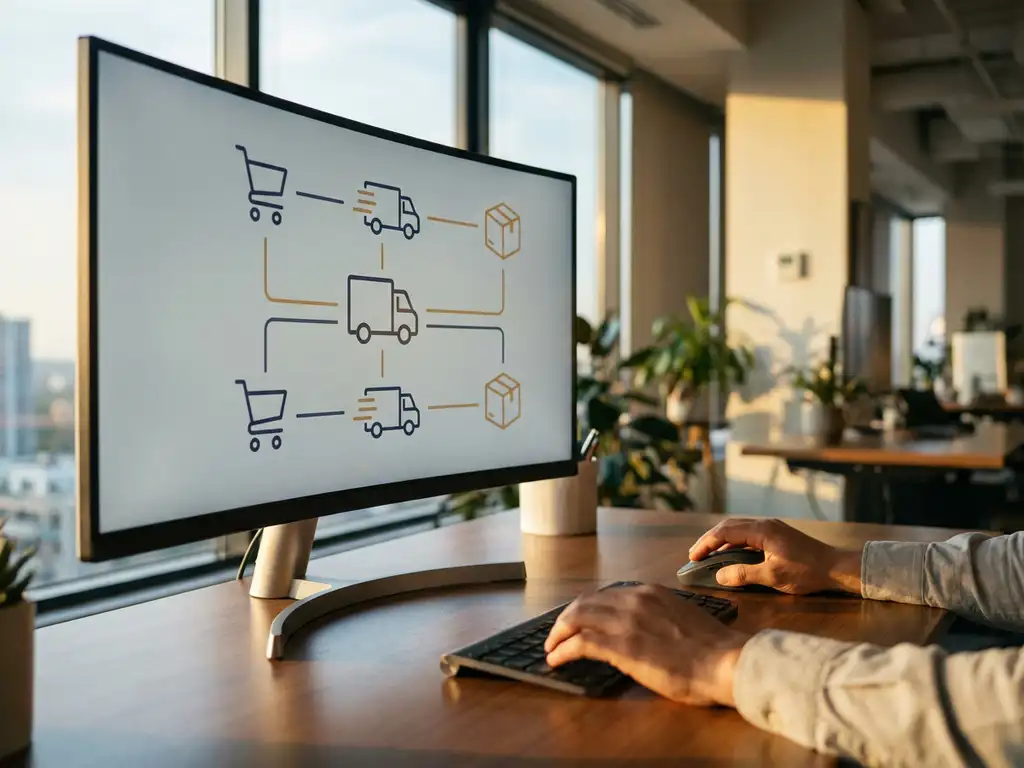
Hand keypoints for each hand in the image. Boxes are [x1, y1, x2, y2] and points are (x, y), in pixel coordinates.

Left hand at [543, 584, 749, 705]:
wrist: (725, 662)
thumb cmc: (713, 649)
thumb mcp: (682, 618)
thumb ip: (659, 616)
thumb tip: (646, 629)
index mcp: (650, 592)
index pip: (606, 595)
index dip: (587, 608)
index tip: (579, 619)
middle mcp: (634, 600)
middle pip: (585, 603)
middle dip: (566, 618)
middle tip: (557, 634)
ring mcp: (626, 621)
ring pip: (577, 618)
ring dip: (558, 633)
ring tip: (551, 648)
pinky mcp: (621, 646)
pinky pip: (579, 643)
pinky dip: (563, 650)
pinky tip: (556, 660)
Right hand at [689, 518, 862, 594]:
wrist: (836, 567)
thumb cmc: (806, 572)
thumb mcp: (772, 576)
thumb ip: (743, 574)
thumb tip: (719, 575)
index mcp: (761, 530)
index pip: (725, 532)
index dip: (706, 543)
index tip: (693, 556)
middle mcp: (765, 524)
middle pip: (729, 526)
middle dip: (710, 539)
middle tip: (695, 554)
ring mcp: (772, 528)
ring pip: (739, 528)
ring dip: (722, 540)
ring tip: (709, 553)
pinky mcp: (777, 535)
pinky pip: (748, 534)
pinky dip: (735, 542)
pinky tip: (732, 554)